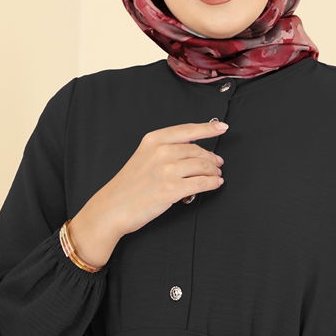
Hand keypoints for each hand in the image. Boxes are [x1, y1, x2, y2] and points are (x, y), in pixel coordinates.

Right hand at [71, 121, 227, 263]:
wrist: (113, 207)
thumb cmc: (128, 186)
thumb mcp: (143, 157)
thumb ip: (164, 149)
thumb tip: (193, 148)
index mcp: (153, 140)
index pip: (188, 130)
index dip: (208, 128)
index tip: (222, 127)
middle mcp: (161, 152)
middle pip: (198, 150)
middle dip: (212, 158)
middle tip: (217, 164)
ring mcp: (167, 170)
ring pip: (203, 166)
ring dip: (214, 171)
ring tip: (216, 175)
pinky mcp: (172, 189)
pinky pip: (202, 183)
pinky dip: (212, 183)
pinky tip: (216, 184)